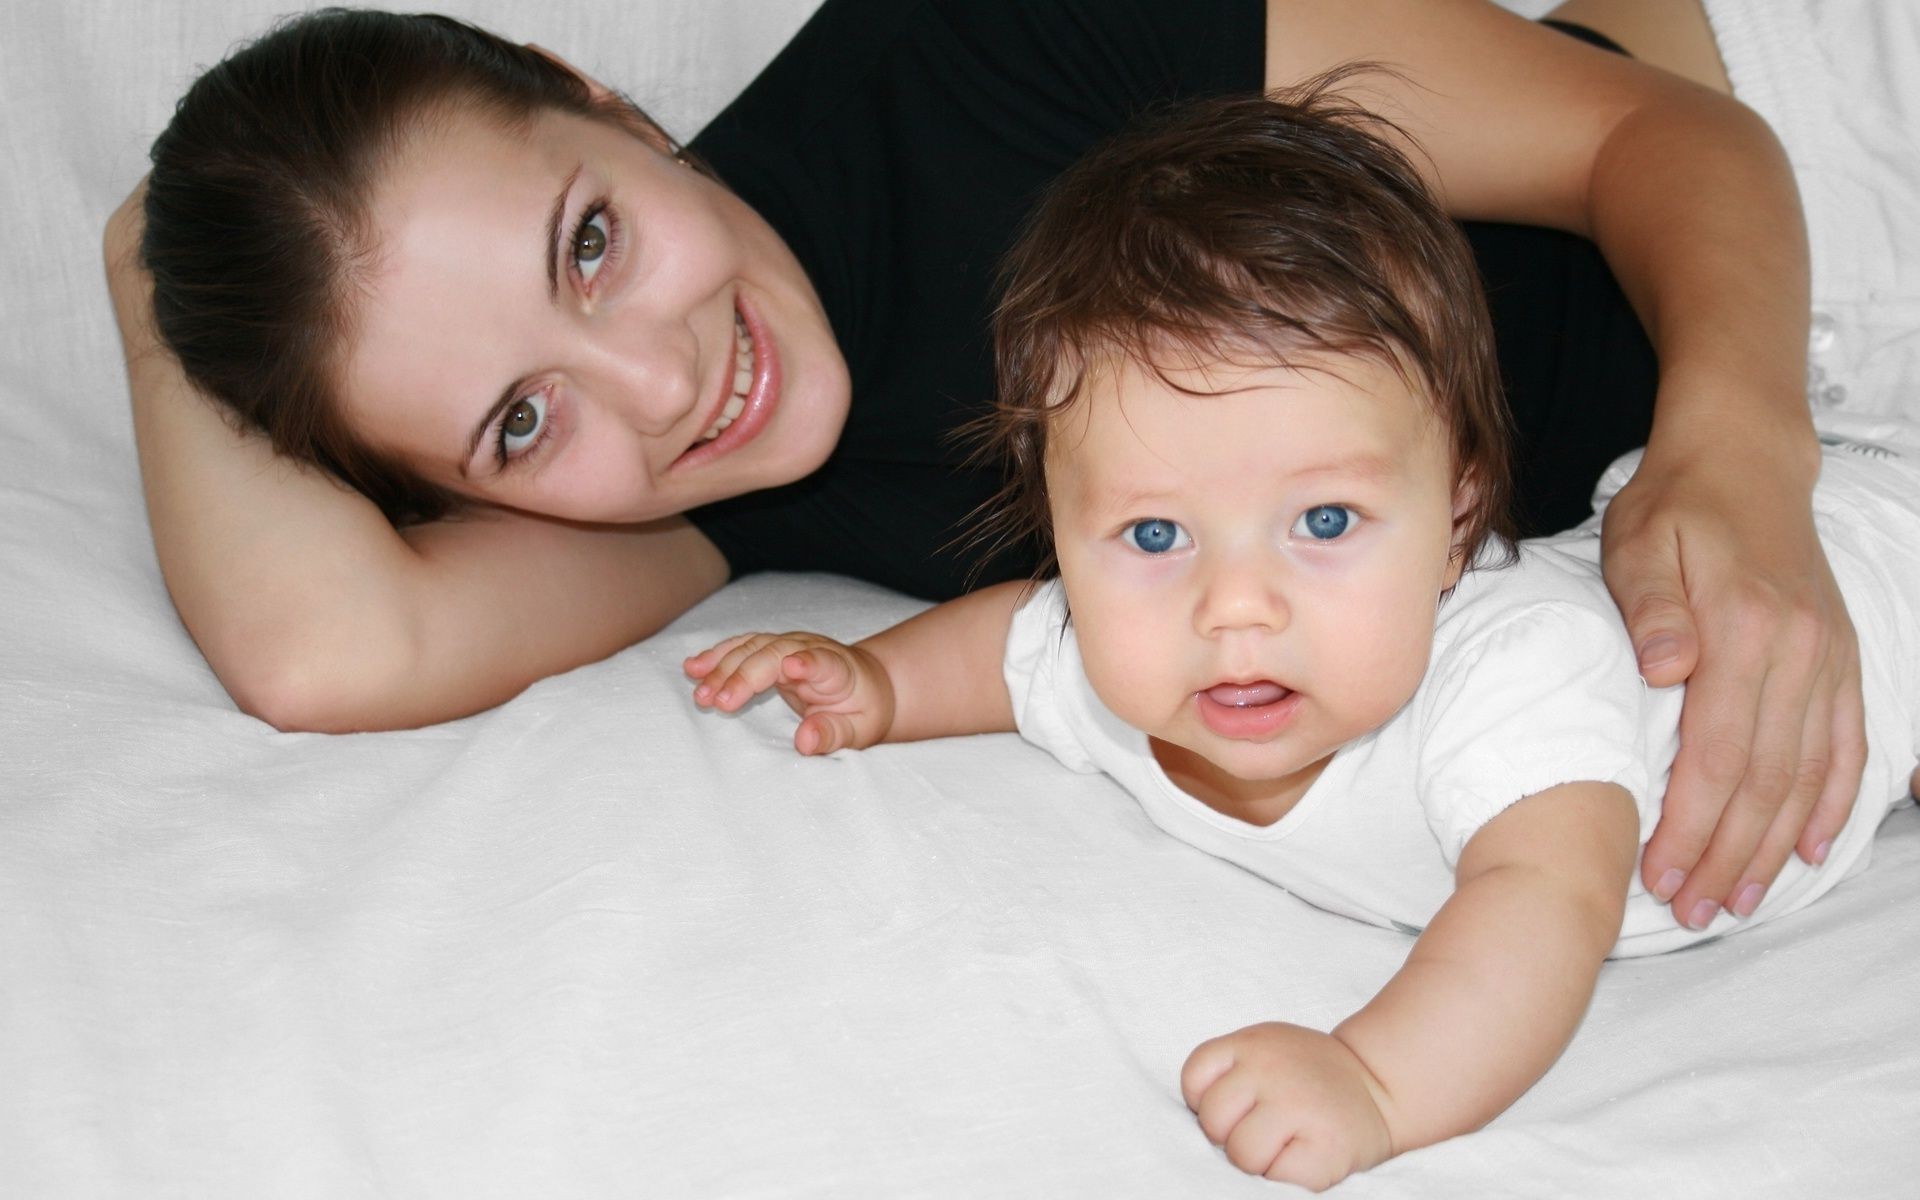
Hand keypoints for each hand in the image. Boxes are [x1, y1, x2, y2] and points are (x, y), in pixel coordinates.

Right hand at [685, 632, 894, 754]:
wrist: (865, 684)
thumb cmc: (862, 710)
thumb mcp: (859, 730)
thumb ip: (833, 734)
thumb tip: (804, 740)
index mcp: (837, 668)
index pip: (821, 661)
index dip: (806, 662)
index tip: (790, 667)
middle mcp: (809, 649)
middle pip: (773, 654)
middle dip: (744, 675)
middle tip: (717, 703)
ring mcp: (787, 645)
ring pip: (751, 648)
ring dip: (722, 667)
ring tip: (699, 692)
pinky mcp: (770, 650)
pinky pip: (741, 648)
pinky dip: (716, 657)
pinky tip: (693, 667)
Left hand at [1180, 1022, 1393, 1190]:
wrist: (1380, 1086)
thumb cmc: (1309, 1078)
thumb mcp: (1265, 1051)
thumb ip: (1229, 1074)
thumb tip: (1199, 1129)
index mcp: (1252, 1043)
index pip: (1194, 1079)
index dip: (1205, 1103)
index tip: (1236, 1106)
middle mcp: (1271, 1069)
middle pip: (1213, 1122)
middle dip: (1231, 1135)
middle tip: (1264, 1127)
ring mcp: (1298, 1107)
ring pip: (1241, 1155)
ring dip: (1258, 1160)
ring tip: (1285, 1142)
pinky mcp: (1323, 1150)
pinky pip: (1276, 1178)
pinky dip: (1286, 1176)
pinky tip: (1305, 1154)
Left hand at [1600, 441, 1864, 927]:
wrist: (1746, 459)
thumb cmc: (1674, 506)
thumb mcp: (1637, 544)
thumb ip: (1649, 609)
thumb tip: (1661, 669)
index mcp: (1745, 630)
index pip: (1718, 756)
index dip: (1690, 825)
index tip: (1658, 876)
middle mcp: (1800, 652)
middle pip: (1764, 782)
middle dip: (1728, 856)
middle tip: (1694, 911)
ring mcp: (1830, 658)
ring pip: (1807, 776)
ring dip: (1776, 847)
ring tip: (1741, 899)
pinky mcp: (1844, 658)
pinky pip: (1847, 745)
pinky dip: (1833, 802)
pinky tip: (1813, 849)